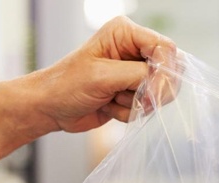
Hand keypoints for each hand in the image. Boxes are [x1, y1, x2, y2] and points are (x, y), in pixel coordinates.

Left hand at [30, 16, 175, 132]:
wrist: (49, 108)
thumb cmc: (66, 85)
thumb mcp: (102, 76)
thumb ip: (137, 75)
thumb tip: (164, 82)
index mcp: (125, 33)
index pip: (164, 47)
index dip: (164, 71)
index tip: (153, 93)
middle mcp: (133, 49)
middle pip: (168, 70)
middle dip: (150, 90)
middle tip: (129, 98)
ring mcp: (133, 72)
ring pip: (159, 93)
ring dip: (135, 103)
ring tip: (110, 99)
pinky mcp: (131, 93)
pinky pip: (147, 107)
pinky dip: (129, 113)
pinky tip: (108, 106)